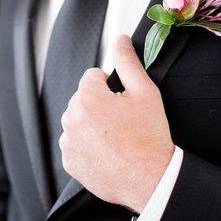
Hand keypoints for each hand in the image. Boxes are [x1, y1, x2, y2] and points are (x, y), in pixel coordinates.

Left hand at [59, 34, 174, 212]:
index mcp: (88, 98)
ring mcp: (68, 141)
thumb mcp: (145, 92)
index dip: (111, 86)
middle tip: (123, 121)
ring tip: (116, 137)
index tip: (123, 102)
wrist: (151, 179)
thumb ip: (128, 61)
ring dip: (93, 123)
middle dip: (100, 104)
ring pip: (78, 119)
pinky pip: (75, 142)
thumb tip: (120, 41)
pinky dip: (88, 144)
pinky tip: (107, 150)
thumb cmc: (149, 138)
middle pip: (83, 97)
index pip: (93, 76)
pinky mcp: (69, 160)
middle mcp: (72, 118)